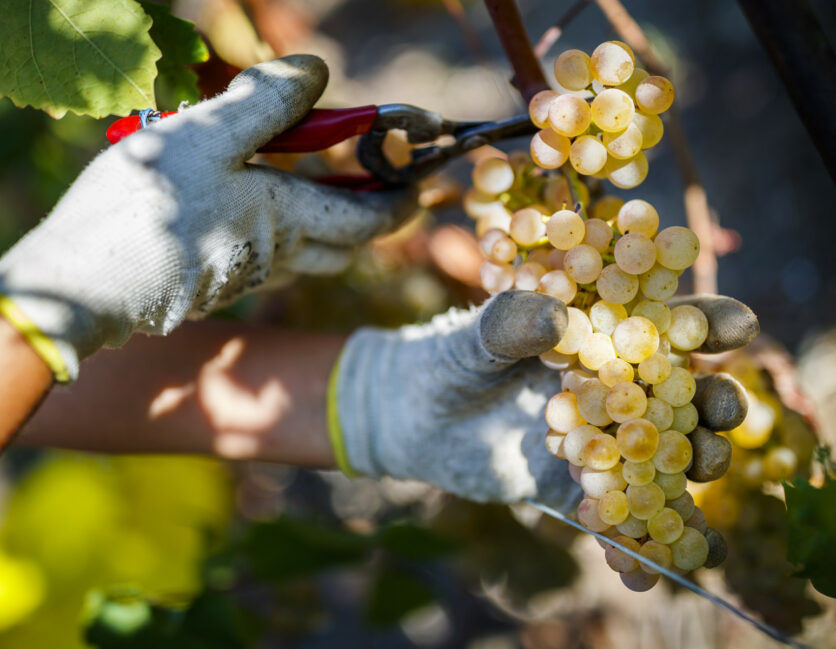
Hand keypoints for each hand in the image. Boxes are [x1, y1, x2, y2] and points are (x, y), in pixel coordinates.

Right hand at [0, 55, 415, 379]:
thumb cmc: (141, 209)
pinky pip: (262, 257)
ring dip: (323, 221)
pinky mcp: (207, 283)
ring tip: (311, 182)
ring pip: (304, 252)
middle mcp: (273, 256)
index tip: (421, 177)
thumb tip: (318, 74)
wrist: (80, 285)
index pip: (370, 217)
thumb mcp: (205, 138)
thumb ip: (265, 104)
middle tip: (375, 180)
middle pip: (345, 243)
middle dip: (371, 213)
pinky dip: (274, 229)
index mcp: (285, 220)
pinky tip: (241, 203)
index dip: (403, 197)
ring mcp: (239, 275)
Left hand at [330, 291, 756, 510]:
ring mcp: (605, 446)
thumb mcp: (471, 340)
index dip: (708, 324)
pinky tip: (643, 573)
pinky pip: (620, 522)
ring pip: (668, 462)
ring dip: (691, 474)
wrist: (409, 418)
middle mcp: (617, 391)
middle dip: (716, 406)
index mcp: (602, 337)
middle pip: (688, 399)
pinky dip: (638, 551)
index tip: (735, 327)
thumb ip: (507, 325)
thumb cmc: (444, 362)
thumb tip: (554, 316)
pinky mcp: (579, 491)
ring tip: (692, 482)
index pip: (668, 326)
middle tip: (720, 415)